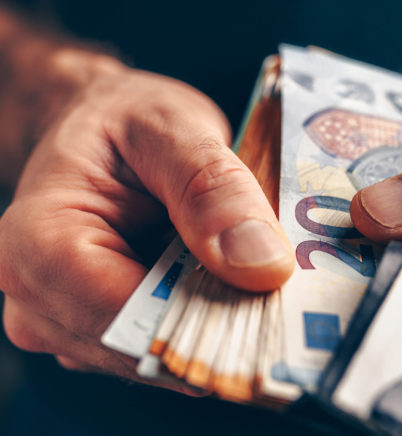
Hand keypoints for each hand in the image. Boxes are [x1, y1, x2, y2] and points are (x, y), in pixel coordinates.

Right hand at [0, 58, 293, 384]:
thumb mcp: (173, 129)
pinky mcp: (102, 330)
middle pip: (145, 348)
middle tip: (287, 295)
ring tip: (257, 281)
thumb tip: (261, 265)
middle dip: (222, 327)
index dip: (208, 321)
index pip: (126, 317)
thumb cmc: (124, 120)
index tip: (279, 307)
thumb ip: (213, 190)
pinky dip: (207, 325)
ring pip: (160, 358)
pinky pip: (163, 348)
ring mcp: (67, 324)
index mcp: (38, 244)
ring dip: (219, 327)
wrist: (103, 128)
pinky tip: (233, 288)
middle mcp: (38, 300)